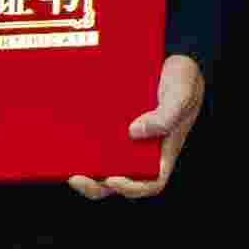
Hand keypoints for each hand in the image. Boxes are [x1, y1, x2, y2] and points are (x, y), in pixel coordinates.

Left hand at [72, 52, 207, 199]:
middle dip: (95, 186)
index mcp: (163, 152)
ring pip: (102, 166)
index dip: (131, 188)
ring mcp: (124, 141)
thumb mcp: (181, 95)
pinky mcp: (110, 126)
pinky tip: (64, 138)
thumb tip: (134, 132)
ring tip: (65, 165)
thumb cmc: (183, 81)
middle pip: (118, 181)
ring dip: (83, 171)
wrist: (172, 60)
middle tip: (76, 177)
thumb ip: (165, 115)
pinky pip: (94, 142)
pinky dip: (79, 146)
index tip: (114, 178)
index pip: (150, 183)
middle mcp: (141, 152)